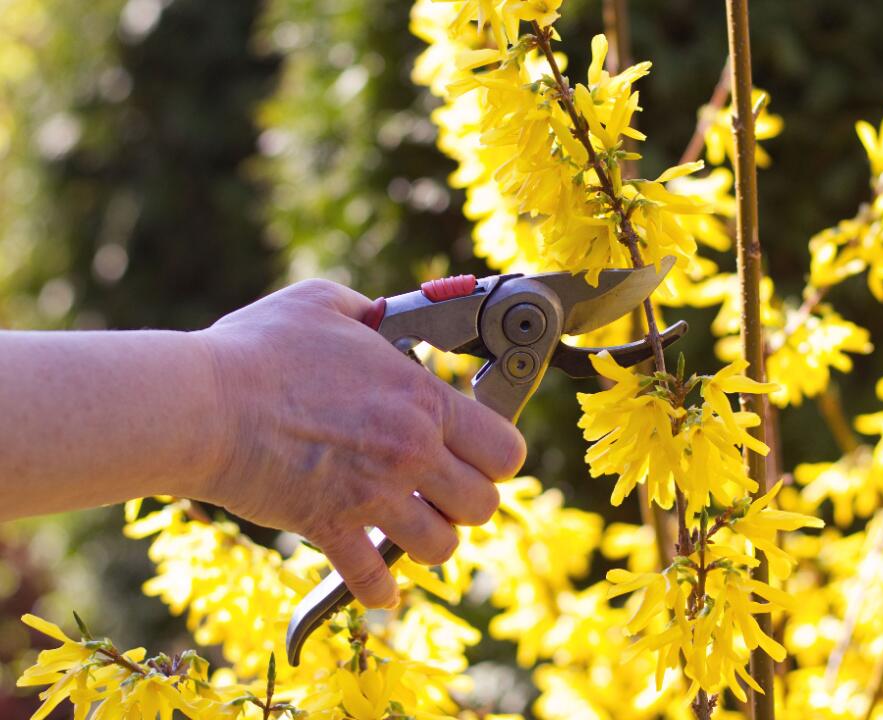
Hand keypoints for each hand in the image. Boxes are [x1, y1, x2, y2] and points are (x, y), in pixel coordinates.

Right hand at [194, 279, 524, 608]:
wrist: (201, 403)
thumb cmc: (258, 350)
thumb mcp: (322, 304)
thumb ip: (367, 312)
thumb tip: (379, 315)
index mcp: (420, 399)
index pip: (505, 448)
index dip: (497, 455)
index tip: (476, 452)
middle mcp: (411, 451)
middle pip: (484, 505)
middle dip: (468, 501)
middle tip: (442, 490)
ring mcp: (373, 495)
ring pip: (442, 547)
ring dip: (430, 540)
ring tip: (410, 526)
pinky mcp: (330, 528)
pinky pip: (373, 580)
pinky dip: (378, 590)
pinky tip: (378, 584)